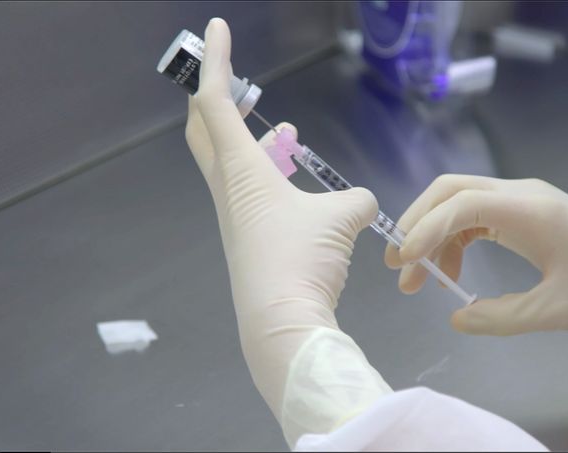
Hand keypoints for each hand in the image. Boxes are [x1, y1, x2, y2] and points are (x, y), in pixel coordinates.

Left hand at [186, 18, 387, 441]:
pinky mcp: (250, 239)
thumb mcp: (340, 218)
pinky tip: (299, 186)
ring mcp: (236, 216)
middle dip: (219, 99)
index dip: (215, 62)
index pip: (215, 103)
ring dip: (257, 144)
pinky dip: (271, 176)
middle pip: (207, 130)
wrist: (282, 323)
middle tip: (239, 85)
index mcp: (241, 171)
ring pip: (235, 164)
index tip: (215, 29)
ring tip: (288, 135)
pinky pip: (254, 192)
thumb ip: (355, 198)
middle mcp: (230, 190)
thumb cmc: (300, 262)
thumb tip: (360, 202)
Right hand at [385, 175, 567, 336]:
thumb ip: (500, 317)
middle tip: (398, 266)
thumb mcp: (556, 311)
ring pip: (459, 202)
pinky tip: (451, 273)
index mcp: (530, 210)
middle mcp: (521, 194)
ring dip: (433, 236)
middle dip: (417, 223)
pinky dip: (455, 240)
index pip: (460, 204)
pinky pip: (476, 216)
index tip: (404, 264)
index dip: (425, 230)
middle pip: (450, 190)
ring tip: (420, 280)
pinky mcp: (525, 213)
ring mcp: (523, 200)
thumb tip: (456, 318)